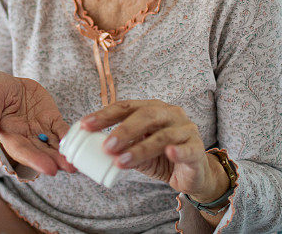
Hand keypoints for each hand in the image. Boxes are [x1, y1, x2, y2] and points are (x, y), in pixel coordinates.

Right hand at [0, 71, 75, 175]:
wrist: (11, 82)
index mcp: (9, 134)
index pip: (22, 150)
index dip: (35, 160)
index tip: (49, 169)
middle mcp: (25, 136)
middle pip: (40, 152)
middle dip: (54, 160)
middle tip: (69, 167)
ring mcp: (39, 129)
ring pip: (53, 145)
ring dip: (64, 154)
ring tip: (76, 163)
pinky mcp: (51, 119)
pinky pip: (61, 129)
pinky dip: (70, 136)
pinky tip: (79, 140)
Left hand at [80, 100, 227, 199]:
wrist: (194, 174)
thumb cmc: (163, 158)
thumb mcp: (139, 152)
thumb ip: (122, 149)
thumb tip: (95, 152)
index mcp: (153, 109)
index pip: (126, 107)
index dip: (105, 115)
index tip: (85, 125)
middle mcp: (170, 114)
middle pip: (145, 116)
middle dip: (123, 130)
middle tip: (106, 145)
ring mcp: (185, 129)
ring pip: (162, 136)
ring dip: (139, 149)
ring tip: (121, 162)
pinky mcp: (197, 149)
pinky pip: (186, 149)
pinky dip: (177, 151)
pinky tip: (169, 153)